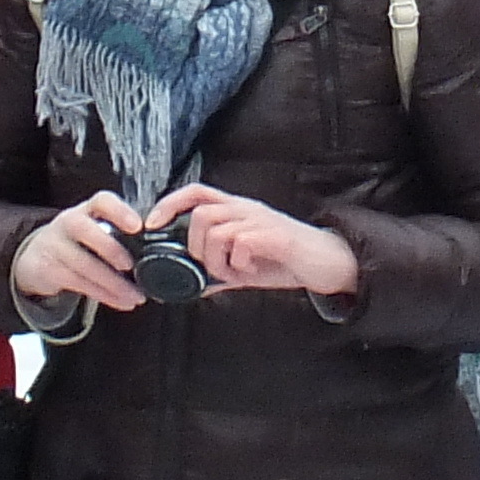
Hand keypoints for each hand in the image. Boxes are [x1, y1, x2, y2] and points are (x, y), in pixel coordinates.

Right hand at [12, 191, 155, 317]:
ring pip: (84, 264)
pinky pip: (79, 283)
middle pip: (84, 229)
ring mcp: (55, 246)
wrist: (35, 257)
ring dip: (113, 284)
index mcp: (87, 210)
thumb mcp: (94, 229)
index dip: (119, 211)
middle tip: (132, 266)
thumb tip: (155, 249)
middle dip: (110, 248)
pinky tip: (121, 301)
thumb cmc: (78, 242)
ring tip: (135, 296)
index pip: (101, 201)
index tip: (137, 225)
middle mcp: (68, 223)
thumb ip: (118, 234)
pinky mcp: (48, 270)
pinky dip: (103, 295)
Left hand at [147, 180, 358, 299]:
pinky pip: (242, 244)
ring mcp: (261, 221)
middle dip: (197, 248)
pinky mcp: (276, 236)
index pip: (196, 192)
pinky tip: (249, 271)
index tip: (152, 225)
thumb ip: (218, 272)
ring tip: (233, 273)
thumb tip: (192, 286)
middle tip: (211, 268)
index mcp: (237, 210)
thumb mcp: (245, 266)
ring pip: (217, 230)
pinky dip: (238, 264)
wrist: (328, 262)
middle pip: (201, 214)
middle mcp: (246, 209)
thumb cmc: (285, 260)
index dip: (169, 204)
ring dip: (217, 260)